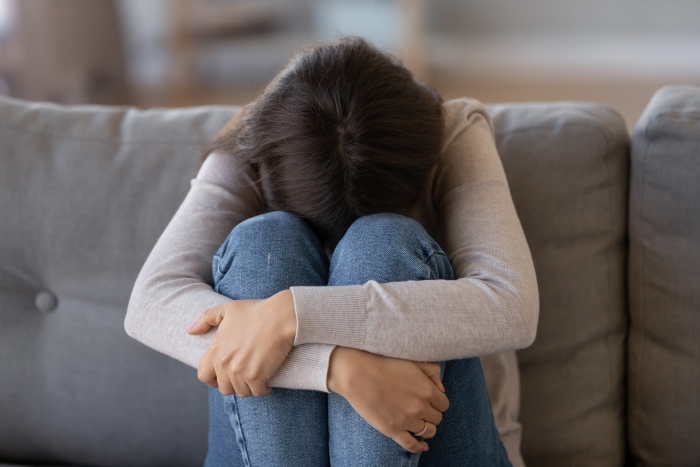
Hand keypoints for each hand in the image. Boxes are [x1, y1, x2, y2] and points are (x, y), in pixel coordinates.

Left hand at [186, 290, 296, 396]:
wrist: (280, 317)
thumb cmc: (257, 311)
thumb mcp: (228, 309)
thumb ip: (206, 318)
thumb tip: (189, 330)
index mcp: (216, 349)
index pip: (204, 375)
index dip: (213, 379)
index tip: (224, 376)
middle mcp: (224, 363)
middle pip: (223, 388)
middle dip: (234, 384)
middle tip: (246, 376)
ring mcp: (239, 371)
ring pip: (241, 391)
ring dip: (250, 387)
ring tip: (258, 377)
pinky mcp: (255, 376)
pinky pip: (257, 392)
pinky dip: (263, 388)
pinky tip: (268, 380)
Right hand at [327, 347, 448, 453]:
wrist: (357, 373)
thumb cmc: (384, 363)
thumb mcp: (413, 361)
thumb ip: (432, 372)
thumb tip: (441, 389)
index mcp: (427, 389)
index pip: (444, 404)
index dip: (437, 402)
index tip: (430, 400)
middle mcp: (420, 407)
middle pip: (437, 419)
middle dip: (431, 414)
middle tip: (421, 408)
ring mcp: (407, 420)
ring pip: (428, 432)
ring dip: (426, 427)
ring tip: (419, 422)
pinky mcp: (393, 430)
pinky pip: (412, 445)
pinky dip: (419, 447)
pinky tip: (422, 446)